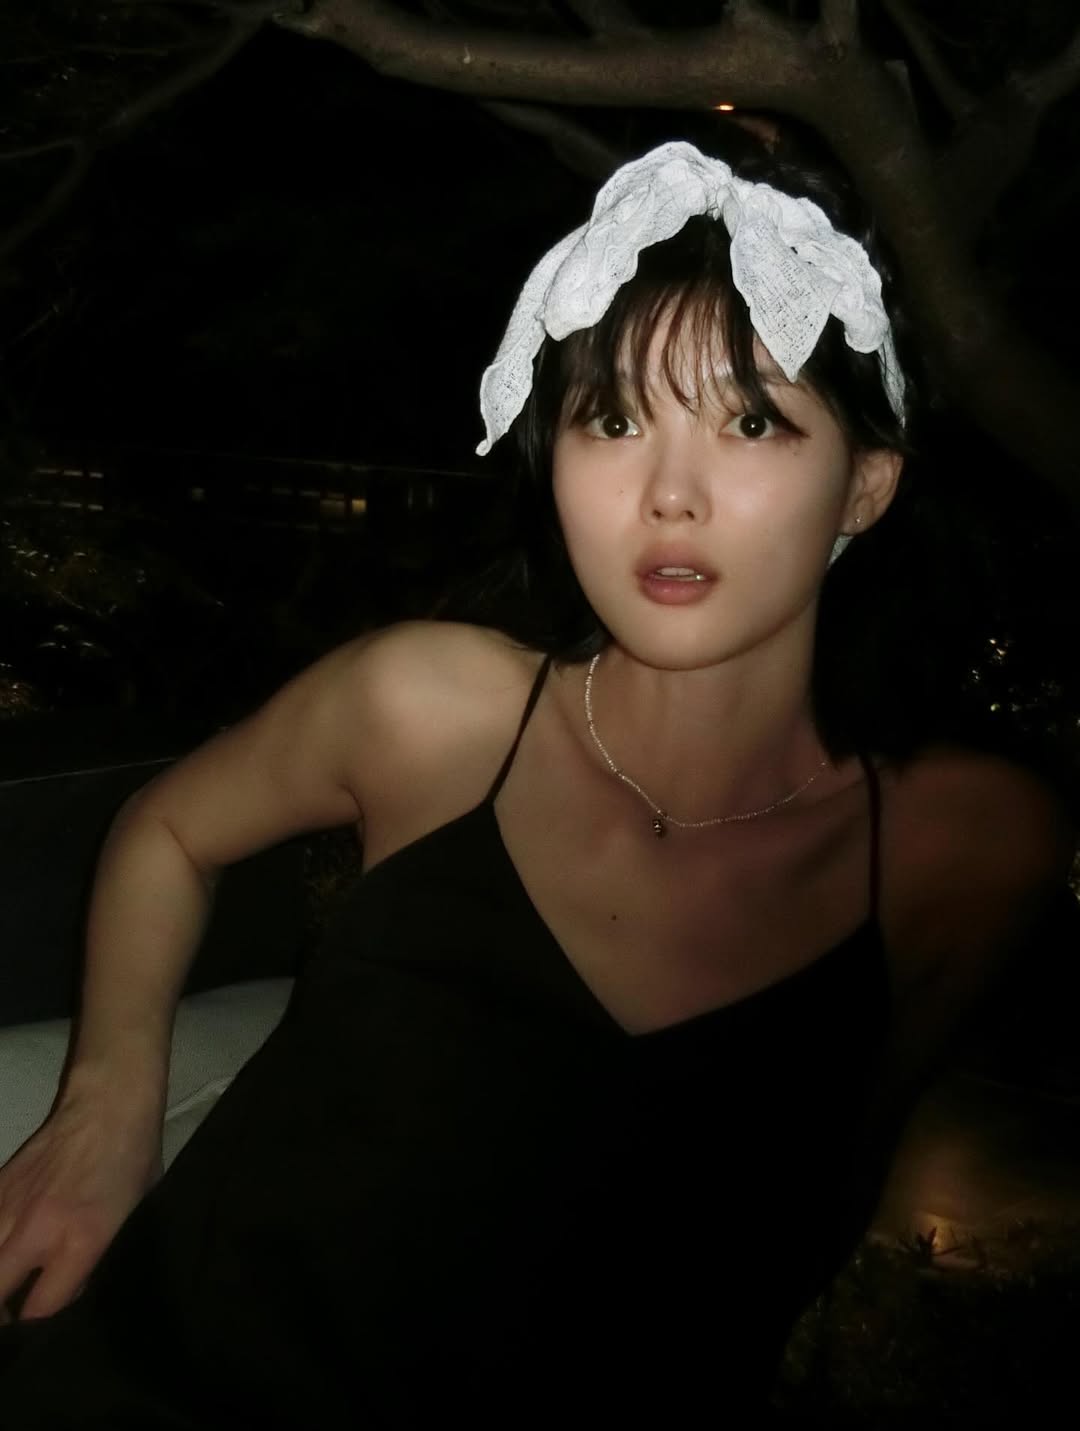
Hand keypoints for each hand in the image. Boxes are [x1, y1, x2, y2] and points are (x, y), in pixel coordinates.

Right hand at [0, 1089, 161, 1319]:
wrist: (108, 1103)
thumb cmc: (134, 1158)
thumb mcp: (134, 1216)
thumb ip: (101, 1257)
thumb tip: (75, 1291)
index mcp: (81, 1240)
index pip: (40, 1309)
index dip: (37, 1328)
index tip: (42, 1329)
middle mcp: (38, 1230)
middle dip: (0, 1314)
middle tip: (11, 1314)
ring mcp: (10, 1207)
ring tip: (4, 1284)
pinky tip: (1, 1249)